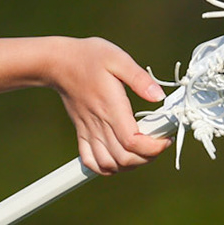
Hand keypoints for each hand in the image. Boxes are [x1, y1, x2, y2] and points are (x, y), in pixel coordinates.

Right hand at [46, 37, 168, 174]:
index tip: (165, 137)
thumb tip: (159, 96)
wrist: (58, 62)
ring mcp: (89, 130)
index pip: (133, 142)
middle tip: (158, 142)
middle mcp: (99, 123)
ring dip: (129, 164)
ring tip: (142, 151)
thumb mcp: (118, 58)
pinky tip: (118, 158)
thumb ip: (140, 78)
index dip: (153, 147)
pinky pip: (90, 161)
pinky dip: (106, 168)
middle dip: (147, 157)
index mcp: (111, 107)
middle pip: (124, 158)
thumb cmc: (89, 57)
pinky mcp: (82, 132)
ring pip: (109, 164)